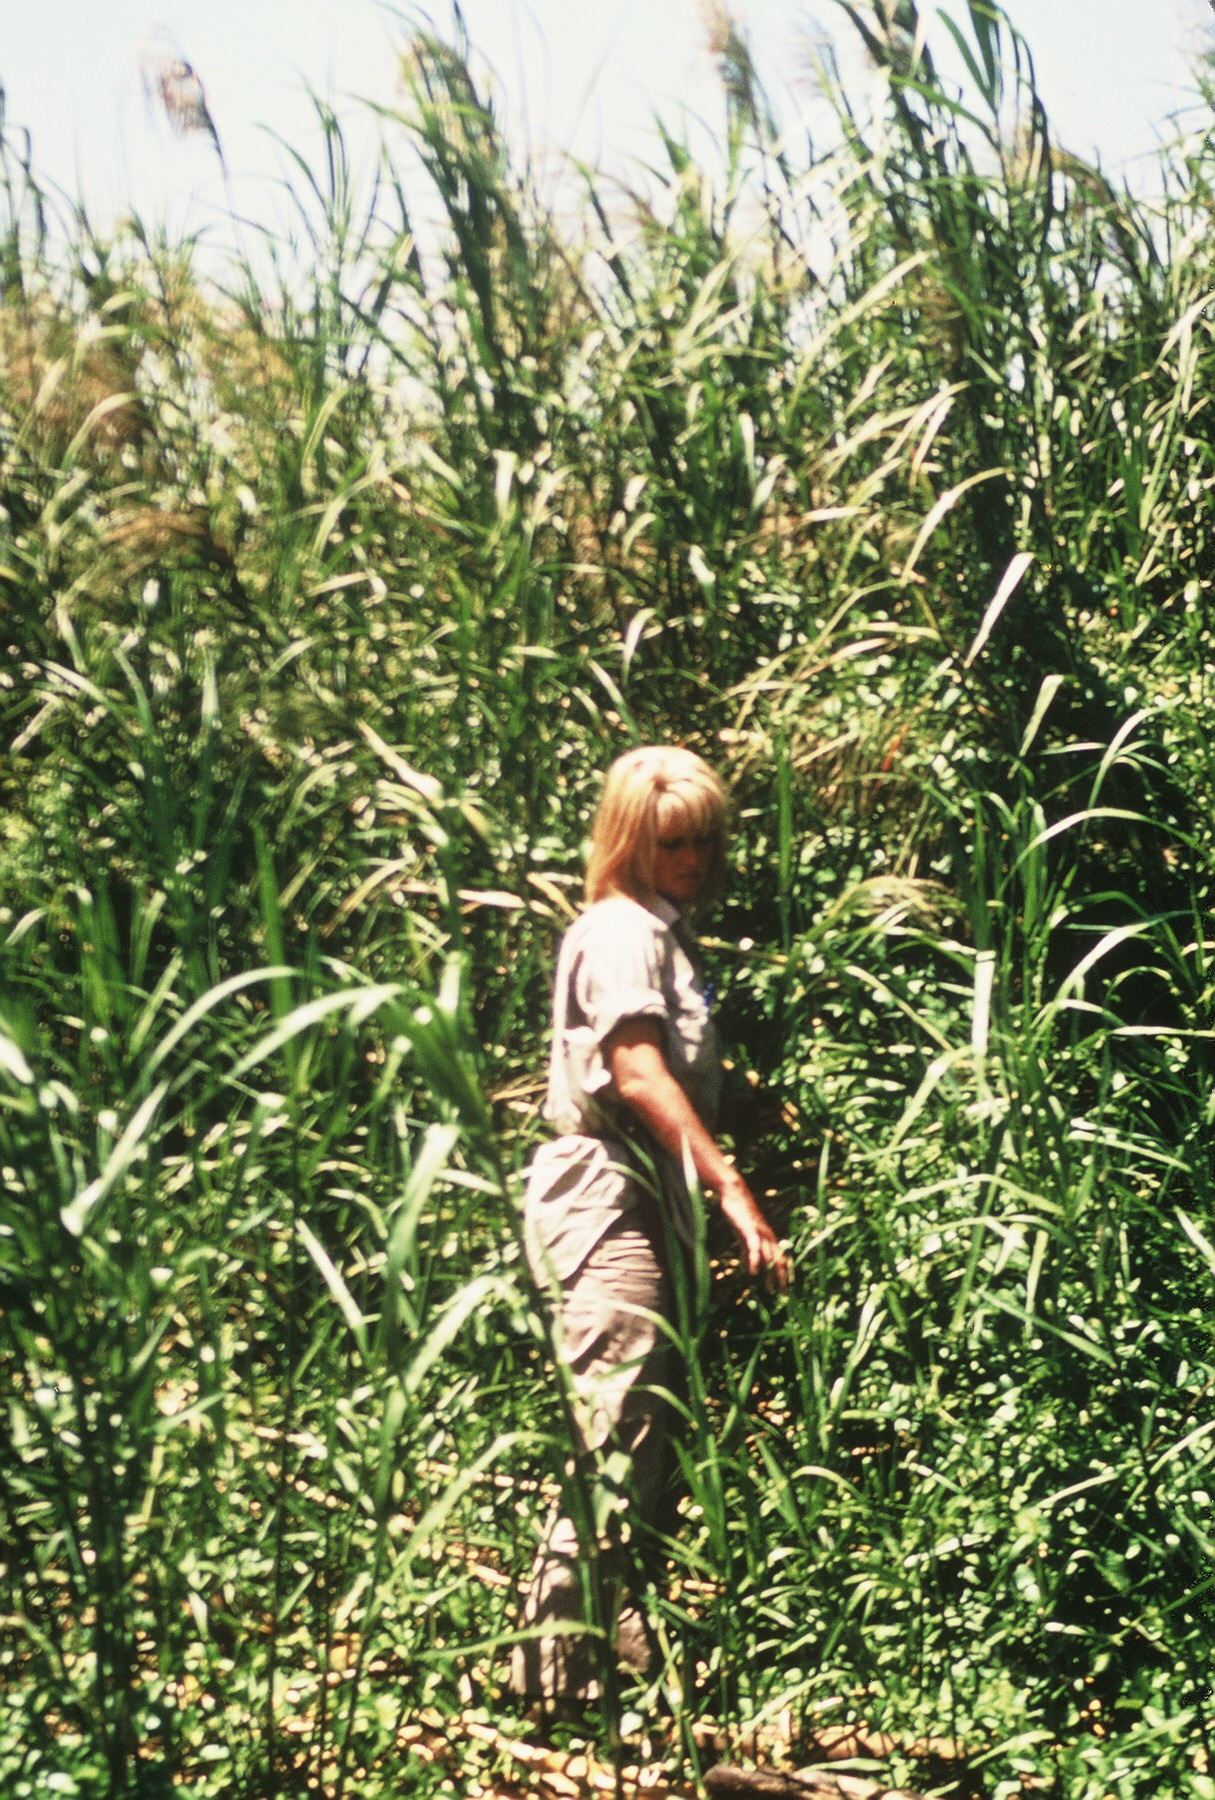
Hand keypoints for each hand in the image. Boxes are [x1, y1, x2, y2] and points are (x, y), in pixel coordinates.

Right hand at [718, 1175, 790, 1291]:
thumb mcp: (744, 1237)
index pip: (780, 1258)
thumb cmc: (739, 1214)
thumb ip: (748, 1253)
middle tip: (782, 1294)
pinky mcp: (748, 1228)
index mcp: (768, 1237)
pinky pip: (754, 1247)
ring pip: (768, 1256)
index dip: (783, 1273)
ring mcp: (759, 1232)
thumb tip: (751, 1269)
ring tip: (770, 1289)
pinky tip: (753, 1273)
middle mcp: (767, 1235)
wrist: (734, 1192)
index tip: (784, 1289)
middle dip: (781, 1278)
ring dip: (770, 1274)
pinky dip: (755, 1260)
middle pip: (778, 1259)